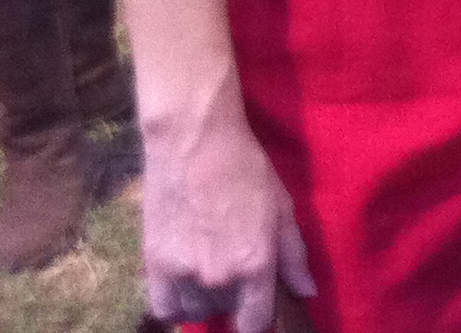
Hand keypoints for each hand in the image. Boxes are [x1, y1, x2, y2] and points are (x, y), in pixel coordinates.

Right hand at [139, 106, 313, 332]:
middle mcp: (219, 277)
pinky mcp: (154, 266)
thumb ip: (294, 256)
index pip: (256, 322)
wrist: (195, 145)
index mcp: (255, 264)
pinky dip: (176, 303)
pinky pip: (164, 308)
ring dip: (207, 300)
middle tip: (237, 268)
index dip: (261, 319)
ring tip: (212, 271)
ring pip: (196, 312)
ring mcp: (183, 274)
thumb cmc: (247, 170)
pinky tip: (186, 285)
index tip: (261, 307)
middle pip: (227, 311)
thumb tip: (306, 292)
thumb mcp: (282, 209)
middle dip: (236, 298)